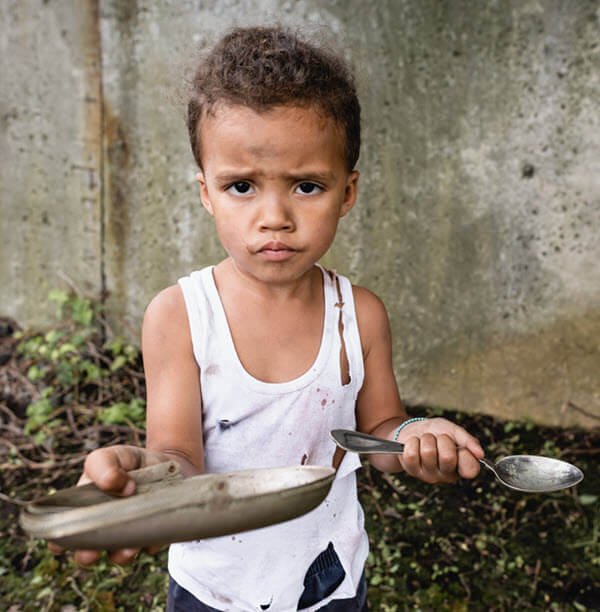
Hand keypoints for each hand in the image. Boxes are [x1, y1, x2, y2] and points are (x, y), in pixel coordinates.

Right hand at [48, 445, 161, 565]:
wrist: (167, 464)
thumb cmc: (130, 462)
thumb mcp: (113, 455)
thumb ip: (105, 465)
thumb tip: (117, 485)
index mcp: (84, 511)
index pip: (63, 535)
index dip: (60, 541)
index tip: (62, 543)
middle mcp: (103, 529)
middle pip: (87, 553)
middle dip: (87, 555)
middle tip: (91, 552)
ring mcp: (128, 535)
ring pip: (119, 555)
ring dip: (121, 554)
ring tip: (128, 546)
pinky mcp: (153, 535)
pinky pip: (150, 545)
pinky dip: (151, 540)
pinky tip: (155, 529)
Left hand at [394, 417, 483, 483]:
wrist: (413, 429)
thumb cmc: (436, 432)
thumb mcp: (453, 430)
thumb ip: (467, 440)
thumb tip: (480, 454)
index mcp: (462, 466)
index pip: (471, 470)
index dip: (465, 455)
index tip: (459, 447)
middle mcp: (447, 475)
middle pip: (447, 457)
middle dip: (442, 440)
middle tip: (439, 439)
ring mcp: (429, 475)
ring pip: (428, 452)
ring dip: (426, 439)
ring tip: (426, 441)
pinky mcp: (412, 472)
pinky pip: (412, 454)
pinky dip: (412, 443)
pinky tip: (415, 445)